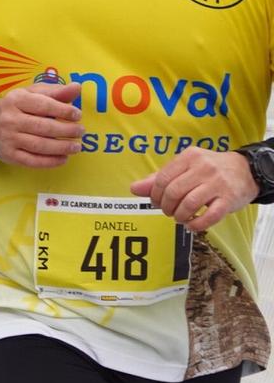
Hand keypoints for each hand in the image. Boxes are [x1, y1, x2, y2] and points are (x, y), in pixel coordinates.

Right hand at [0, 82, 84, 168]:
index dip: (63, 111)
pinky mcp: (10, 155)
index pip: (43, 105)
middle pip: (43, 127)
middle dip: (66, 130)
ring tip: (76, 146)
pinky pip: (33, 161)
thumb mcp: (31, 94)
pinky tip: (64, 158)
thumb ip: (55, 91)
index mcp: (16, 100)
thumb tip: (77, 87)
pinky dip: (51, 161)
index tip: (77, 115)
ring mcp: (9, 139)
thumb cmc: (15, 107)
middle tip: (80, 131)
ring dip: (62, 147)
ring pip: (40, 146)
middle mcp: (10, 119)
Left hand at [131, 150, 256, 229]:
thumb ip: (160, 178)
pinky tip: (192, 225)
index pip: (162, 179)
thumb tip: (134, 188)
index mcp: (189, 157)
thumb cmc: (209, 170)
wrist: (247, 170)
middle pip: (173, 192)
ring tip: (180, 217)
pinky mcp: (229, 199)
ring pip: (189, 204)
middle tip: (168, 211)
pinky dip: (196, 224)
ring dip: (180, 216)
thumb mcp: (185, 167)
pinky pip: (210, 216)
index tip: (156, 202)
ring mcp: (218, 184)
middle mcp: (203, 168)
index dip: (154, 195)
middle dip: (166, 207)